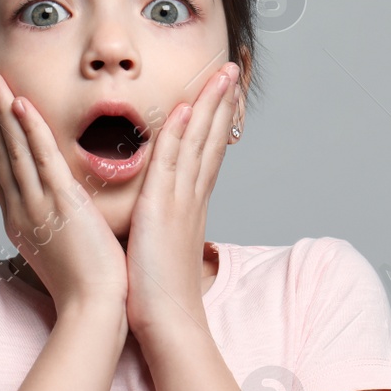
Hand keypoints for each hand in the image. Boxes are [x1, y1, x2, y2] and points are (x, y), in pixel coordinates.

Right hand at [0, 66, 130, 315]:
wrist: (93, 309)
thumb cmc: (86, 284)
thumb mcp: (61, 246)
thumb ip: (55, 221)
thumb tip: (59, 209)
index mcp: (21, 217)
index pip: (1, 165)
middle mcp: (21, 207)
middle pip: (0, 149)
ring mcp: (37, 205)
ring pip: (14, 147)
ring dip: (0, 108)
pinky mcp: (60, 204)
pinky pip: (41, 158)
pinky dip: (30, 129)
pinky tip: (19, 102)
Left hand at [124, 60, 240, 338]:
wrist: (168, 321)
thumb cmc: (159, 292)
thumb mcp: (164, 247)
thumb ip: (163, 224)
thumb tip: (158, 216)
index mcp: (190, 206)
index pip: (206, 154)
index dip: (215, 122)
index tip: (222, 95)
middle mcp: (191, 198)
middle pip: (211, 140)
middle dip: (221, 103)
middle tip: (232, 69)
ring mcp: (180, 201)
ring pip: (198, 143)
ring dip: (209, 106)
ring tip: (220, 74)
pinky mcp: (163, 210)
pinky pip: (173, 164)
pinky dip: (180, 135)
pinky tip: (185, 109)